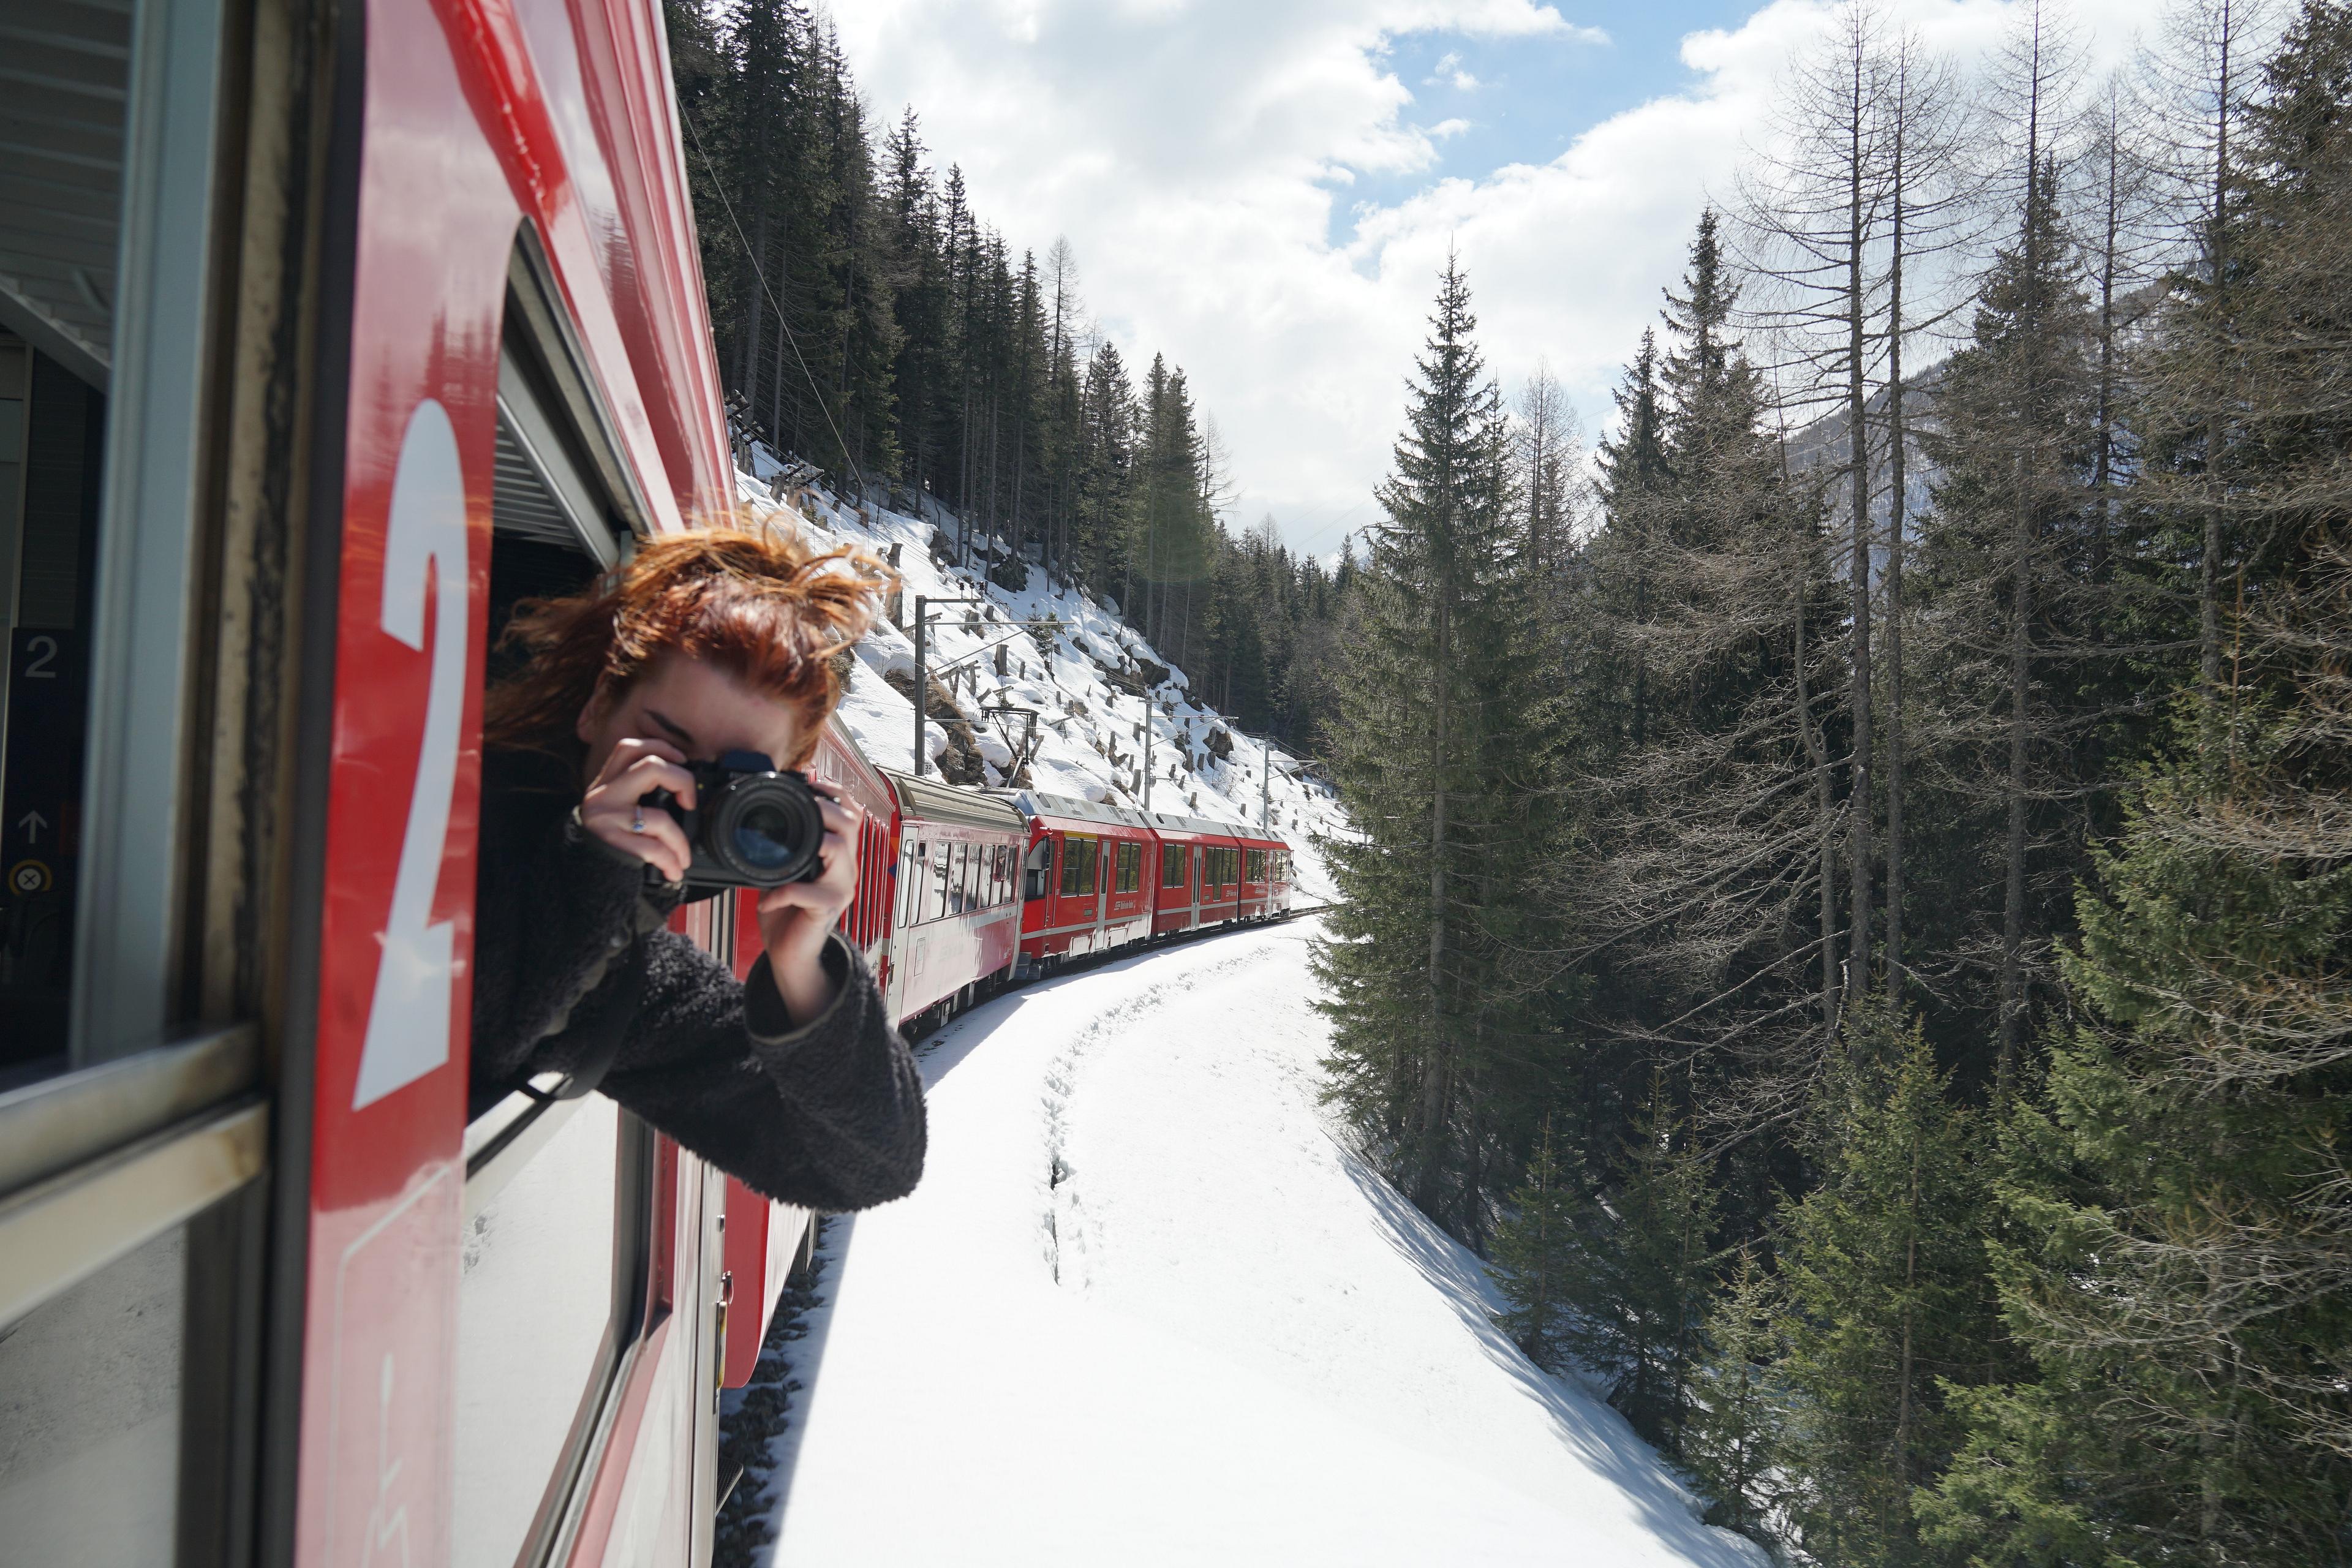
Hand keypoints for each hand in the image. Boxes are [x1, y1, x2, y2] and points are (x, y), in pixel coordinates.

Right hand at [580, 738, 697, 882]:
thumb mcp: (614, 811)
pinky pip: (654, 848)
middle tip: (689, 804)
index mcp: (605, 784)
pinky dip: (671, 861)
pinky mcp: (611, 843)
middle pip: (650, 767)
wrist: (579, 877)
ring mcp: (606, 819)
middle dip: (682, 781)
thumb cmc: (606, 843)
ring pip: (659, 818)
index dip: (660, 748)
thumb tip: (681, 791)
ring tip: (683, 857)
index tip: (681, 760)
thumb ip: (636, 794)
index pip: (628, 748)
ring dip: (680, 841)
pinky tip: (673, 871)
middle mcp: (602, 795)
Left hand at [756, 786, 864, 1022]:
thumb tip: (763, 820)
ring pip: (837, 850)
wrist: (791, 955)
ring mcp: (841, 888)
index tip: (811, 785)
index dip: (835, 794)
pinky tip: (766, 900)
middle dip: (824, 809)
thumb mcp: (786, 872)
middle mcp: (846, 869)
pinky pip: (805, 891)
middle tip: (800, 807)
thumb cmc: (787, 913)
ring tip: (784, 851)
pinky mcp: (827, 909)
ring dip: (811, 843)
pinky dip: (781, 892)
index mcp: (838, 855)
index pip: (850, 814)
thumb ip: (786, 849)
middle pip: (850, 824)